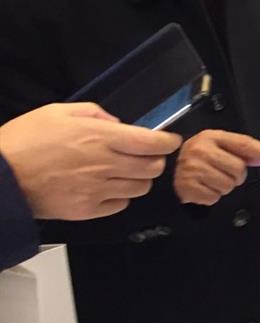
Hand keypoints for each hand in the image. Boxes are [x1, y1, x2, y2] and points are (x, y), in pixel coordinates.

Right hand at [0, 102, 181, 219]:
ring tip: (126, 172)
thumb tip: (117, 123)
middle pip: (153, 167)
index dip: (168, 142)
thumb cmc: (24, 141)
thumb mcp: (57, 112)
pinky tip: (109, 188)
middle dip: (156, 160)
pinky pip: (120, 205)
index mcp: (101, 137)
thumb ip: (94, 113)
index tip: (170, 140)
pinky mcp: (85, 211)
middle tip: (147, 155)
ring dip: (140, 179)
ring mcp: (96, 190)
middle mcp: (105, 165)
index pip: (152, 142)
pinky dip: (121, 197)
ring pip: (140, 188)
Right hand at [174, 130, 259, 204]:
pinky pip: (214, 198)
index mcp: (212, 137)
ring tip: (211, 179)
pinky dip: (211, 196)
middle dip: (235, 175)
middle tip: (222, 171)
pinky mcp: (186, 187)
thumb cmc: (199, 156)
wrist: (166, 166)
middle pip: (238, 169)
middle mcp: (200, 150)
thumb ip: (244, 150)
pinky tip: (203, 187)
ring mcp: (191, 169)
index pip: (244, 144)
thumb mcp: (220, 146)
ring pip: (228, 186)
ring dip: (223, 187)